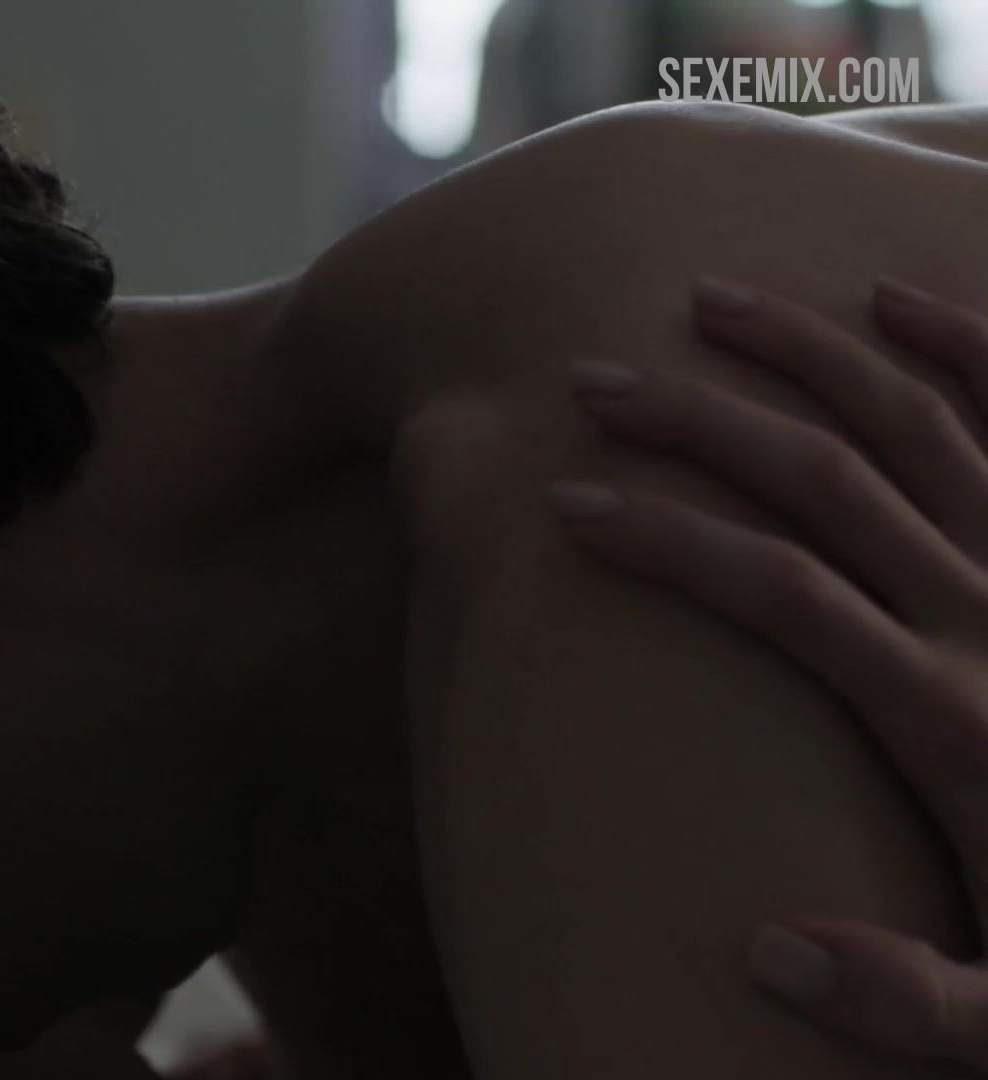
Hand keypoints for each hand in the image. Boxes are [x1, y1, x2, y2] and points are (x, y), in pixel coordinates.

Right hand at [545, 274, 987, 1069]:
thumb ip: (905, 1001)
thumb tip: (765, 953)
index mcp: (948, 717)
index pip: (778, 592)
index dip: (664, 537)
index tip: (568, 502)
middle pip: (824, 480)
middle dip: (699, 420)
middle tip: (597, 379)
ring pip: (914, 424)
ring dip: (809, 354)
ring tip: (716, 299)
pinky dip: (966, 347)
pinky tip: (895, 301)